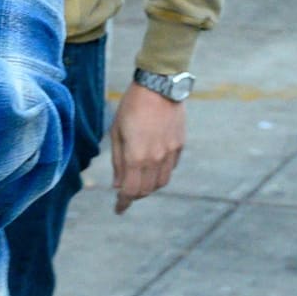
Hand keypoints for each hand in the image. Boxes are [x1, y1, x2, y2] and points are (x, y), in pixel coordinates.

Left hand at [109, 83, 185, 214]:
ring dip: (149, 186)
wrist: (159, 85)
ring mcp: (170, 152)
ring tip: (140, 180)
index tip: (118, 209)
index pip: (130, 191)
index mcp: (136, 156)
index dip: (123, 203)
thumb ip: (117, 161)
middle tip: (126, 191)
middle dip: (134, 195)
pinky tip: (153, 165)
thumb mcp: (116, 132)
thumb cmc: (132, 106)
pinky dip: (161, 173)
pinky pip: (171, 168)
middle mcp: (155, 158)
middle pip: (146, 190)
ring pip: (161, 182)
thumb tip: (117, 184)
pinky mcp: (180, 144)